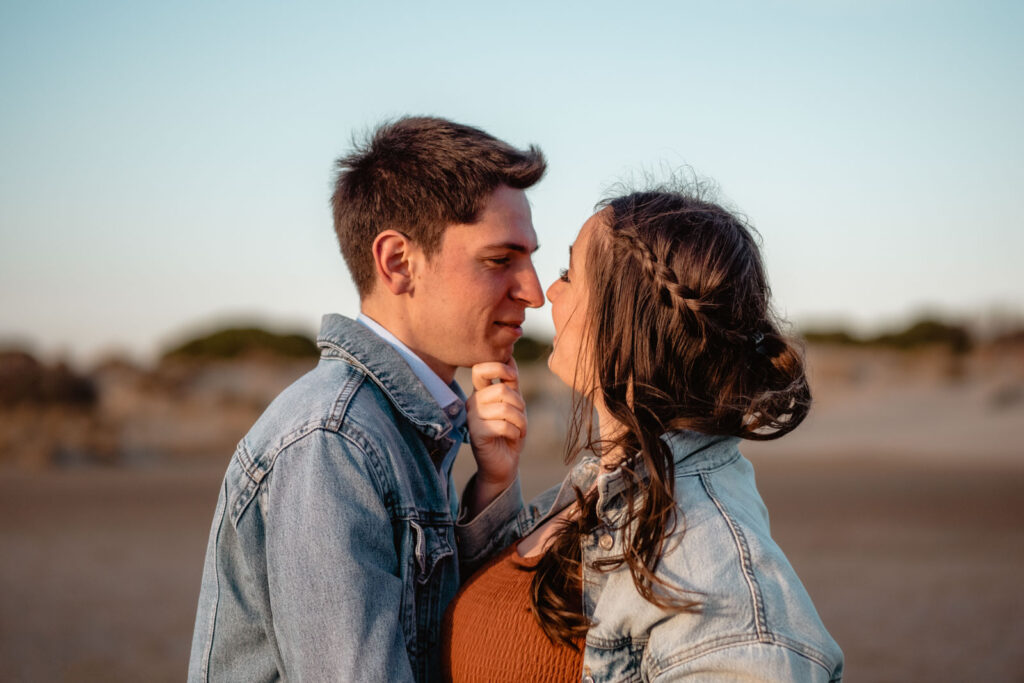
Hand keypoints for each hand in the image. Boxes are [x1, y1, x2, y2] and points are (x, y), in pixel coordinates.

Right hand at [466, 360, 525, 492]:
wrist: (504, 464)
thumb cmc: (510, 433)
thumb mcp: (514, 404)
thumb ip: (511, 383)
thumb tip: (509, 355)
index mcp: (481, 392)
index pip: (481, 368)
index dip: (500, 367)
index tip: (513, 377)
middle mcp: (473, 402)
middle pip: (501, 389)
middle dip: (519, 403)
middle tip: (521, 416)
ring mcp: (472, 417)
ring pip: (504, 407)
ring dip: (520, 420)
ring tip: (520, 430)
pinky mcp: (476, 433)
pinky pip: (503, 425)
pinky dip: (515, 432)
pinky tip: (513, 437)